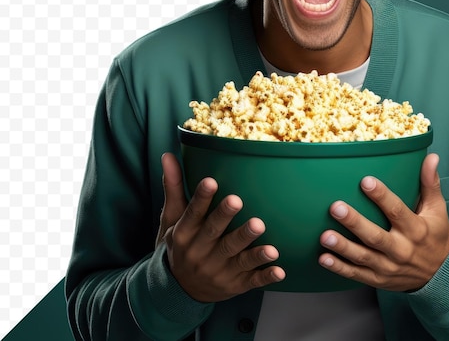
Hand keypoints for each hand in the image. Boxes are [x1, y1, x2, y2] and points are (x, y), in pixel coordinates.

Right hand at [156, 153, 284, 301]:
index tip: (210, 181)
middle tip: (237, 200)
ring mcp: (218, 271)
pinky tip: (279, 270)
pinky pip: (251, 281)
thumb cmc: (179, 246)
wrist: (177, 292)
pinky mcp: (233, 285)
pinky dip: (265, 277)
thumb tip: (168, 155)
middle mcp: (200, 253)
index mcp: (184, 234)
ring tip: (264, 233)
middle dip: (225, 217)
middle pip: (215, 233)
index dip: (201, 198)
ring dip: (251, 248)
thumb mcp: (172, 219)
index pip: (192, 214)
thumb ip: (174, 187)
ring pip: (236, 257)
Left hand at [318, 153, 448, 291]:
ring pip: (363, 257)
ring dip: (343, 247)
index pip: (397, 211)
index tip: (366, 181)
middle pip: (375, 236)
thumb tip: (431, 157)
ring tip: (325, 235)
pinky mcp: (379, 279)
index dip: (382, 196)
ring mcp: (389, 267)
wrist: (442, 276)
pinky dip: (340, 268)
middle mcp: (401, 249)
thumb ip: (430, 183)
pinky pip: (357, 274)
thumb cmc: (435, 237)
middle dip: (355, 222)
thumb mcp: (437, 210)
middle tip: (336, 208)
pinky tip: (324, 258)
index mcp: (415, 229)